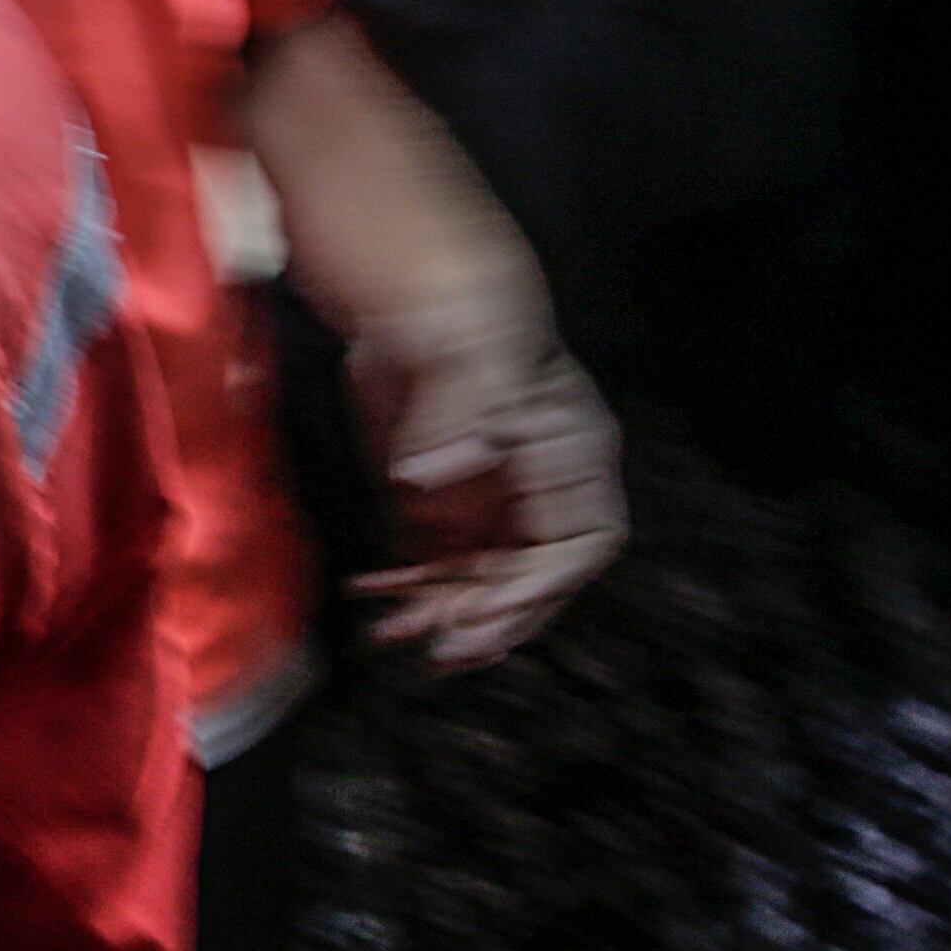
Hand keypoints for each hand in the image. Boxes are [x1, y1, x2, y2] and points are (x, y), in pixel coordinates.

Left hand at [343, 304, 624, 669]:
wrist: (418, 302)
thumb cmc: (470, 318)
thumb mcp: (477, 358)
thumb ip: (460, 420)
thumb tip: (425, 475)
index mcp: (574, 459)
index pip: (581, 546)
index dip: (542, 585)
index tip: (494, 611)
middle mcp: (539, 492)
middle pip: (529, 577)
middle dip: (488, 616)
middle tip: (444, 648)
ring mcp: (493, 505)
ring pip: (479, 582)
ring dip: (440, 613)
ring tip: (393, 631)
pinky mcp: (447, 510)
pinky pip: (435, 567)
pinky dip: (406, 589)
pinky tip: (370, 593)